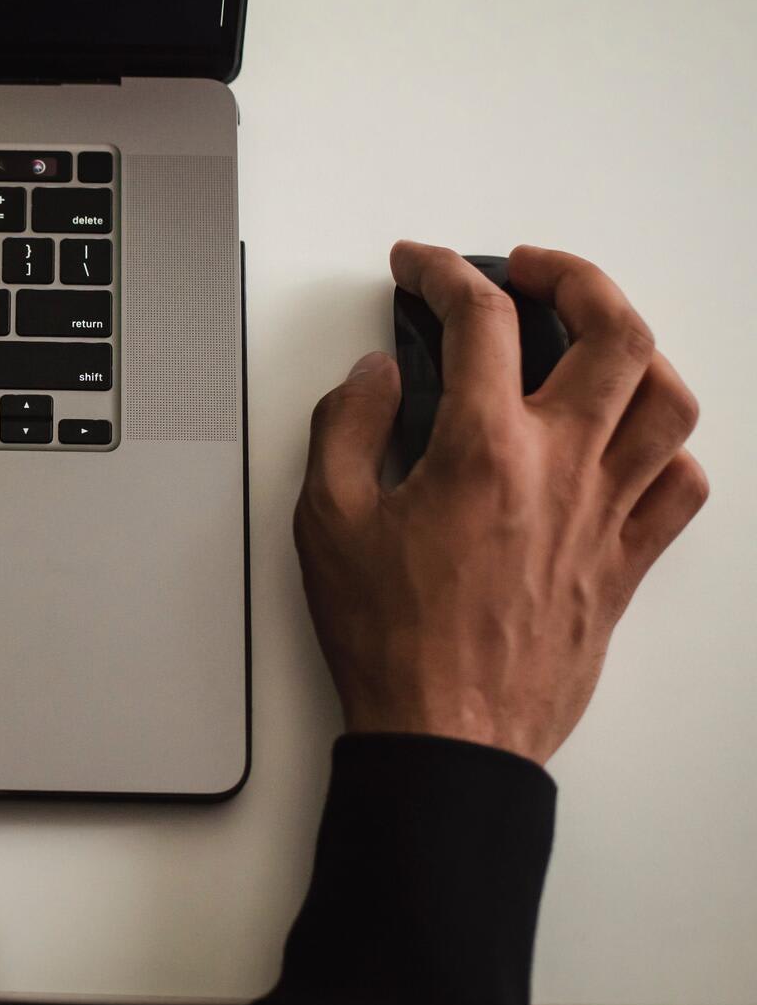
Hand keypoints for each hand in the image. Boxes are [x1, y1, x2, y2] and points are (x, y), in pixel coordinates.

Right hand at [293, 242, 707, 763]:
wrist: (445, 735)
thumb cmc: (392, 640)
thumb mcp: (326, 520)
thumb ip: (347, 428)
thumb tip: (374, 378)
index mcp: (484, 450)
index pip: (481, 319)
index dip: (444, 273)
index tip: (421, 269)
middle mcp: (561, 469)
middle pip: (613, 331)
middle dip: (573, 277)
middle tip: (530, 273)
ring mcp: (605, 515)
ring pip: (667, 401)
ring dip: (635, 351)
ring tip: (593, 341)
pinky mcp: (624, 564)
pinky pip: (680, 488)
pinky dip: (665, 448)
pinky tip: (627, 442)